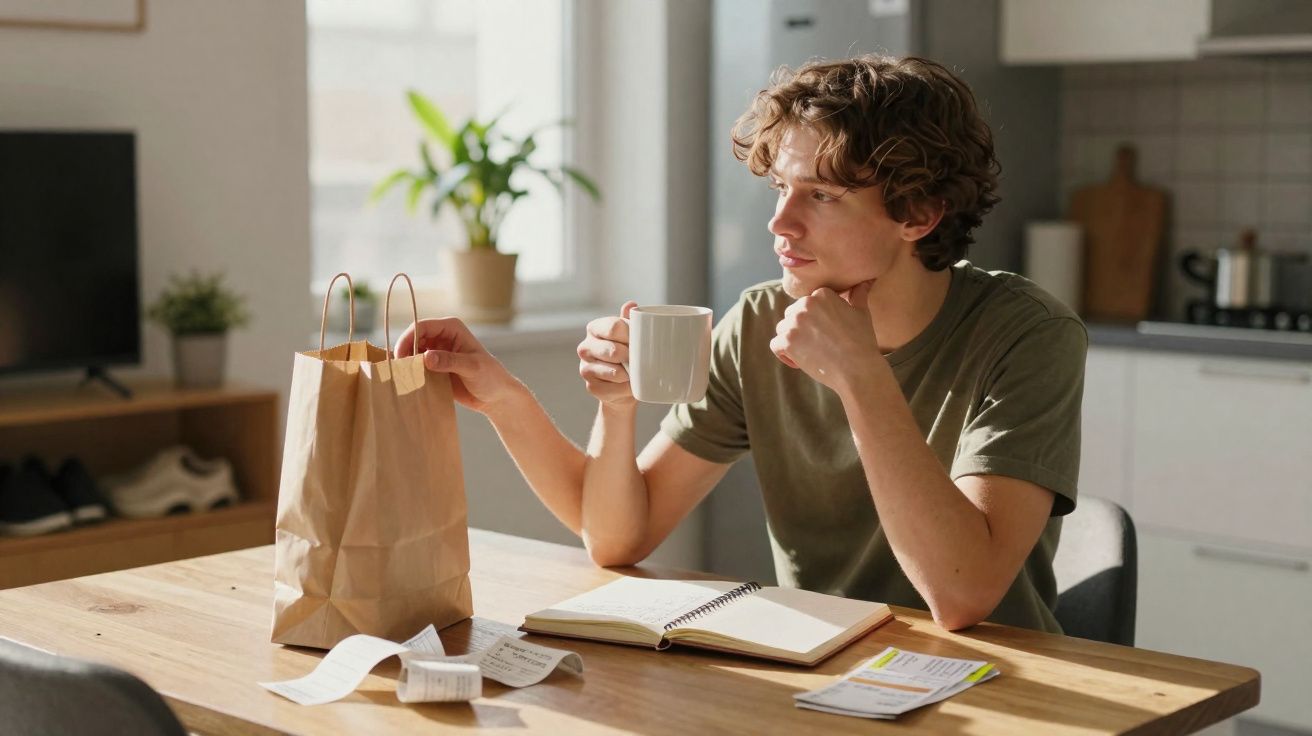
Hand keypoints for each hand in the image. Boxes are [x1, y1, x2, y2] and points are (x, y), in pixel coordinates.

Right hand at [393, 317, 523, 415]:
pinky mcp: (433, 369)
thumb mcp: (472, 367)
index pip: (421, 326)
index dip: (408, 338)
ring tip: (405, 379)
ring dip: (406, 365)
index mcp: (451, 328)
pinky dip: (411, 375)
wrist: (496, 397)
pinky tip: (410, 384)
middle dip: (404, 353)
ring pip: (411, 354)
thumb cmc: (491, 377)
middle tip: (400, 371)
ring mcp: (436, 353)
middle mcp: (441, 337)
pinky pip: (416, 368)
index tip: (401, 357)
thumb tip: (426, 357)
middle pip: (412, 339)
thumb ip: (450, 361)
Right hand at [577, 301, 637, 406]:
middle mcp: (585, 347)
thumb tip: (631, 305)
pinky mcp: (591, 387)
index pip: (614, 327)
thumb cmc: (628, 354)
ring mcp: (585, 368)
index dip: (631, 335)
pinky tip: (629, 385)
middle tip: (639, 359)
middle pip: (612, 350)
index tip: (643, 340)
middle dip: (630, 357)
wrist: (625, 384)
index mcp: (594, 328)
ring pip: (613, 372)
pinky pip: (613, 389)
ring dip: (629, 374)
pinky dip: (625, 389)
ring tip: (635, 372)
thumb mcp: (630, 335)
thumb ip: (630, 320)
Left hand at [769, 280, 881, 390]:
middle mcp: (805, 305)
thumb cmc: (861, 341)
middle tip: (819, 344)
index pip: (807, 305)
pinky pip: (776, 345)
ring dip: (792, 341)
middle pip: (792, 315)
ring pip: (782, 329)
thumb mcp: (862, 313)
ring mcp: (794, 323)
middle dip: (801, 329)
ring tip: (810, 352)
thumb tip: (865, 281)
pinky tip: (800, 361)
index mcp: (821, 295)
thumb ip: (858, 294)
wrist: (857, 369)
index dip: (814, 320)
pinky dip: (784, 354)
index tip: (826, 333)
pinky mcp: (787, 342)